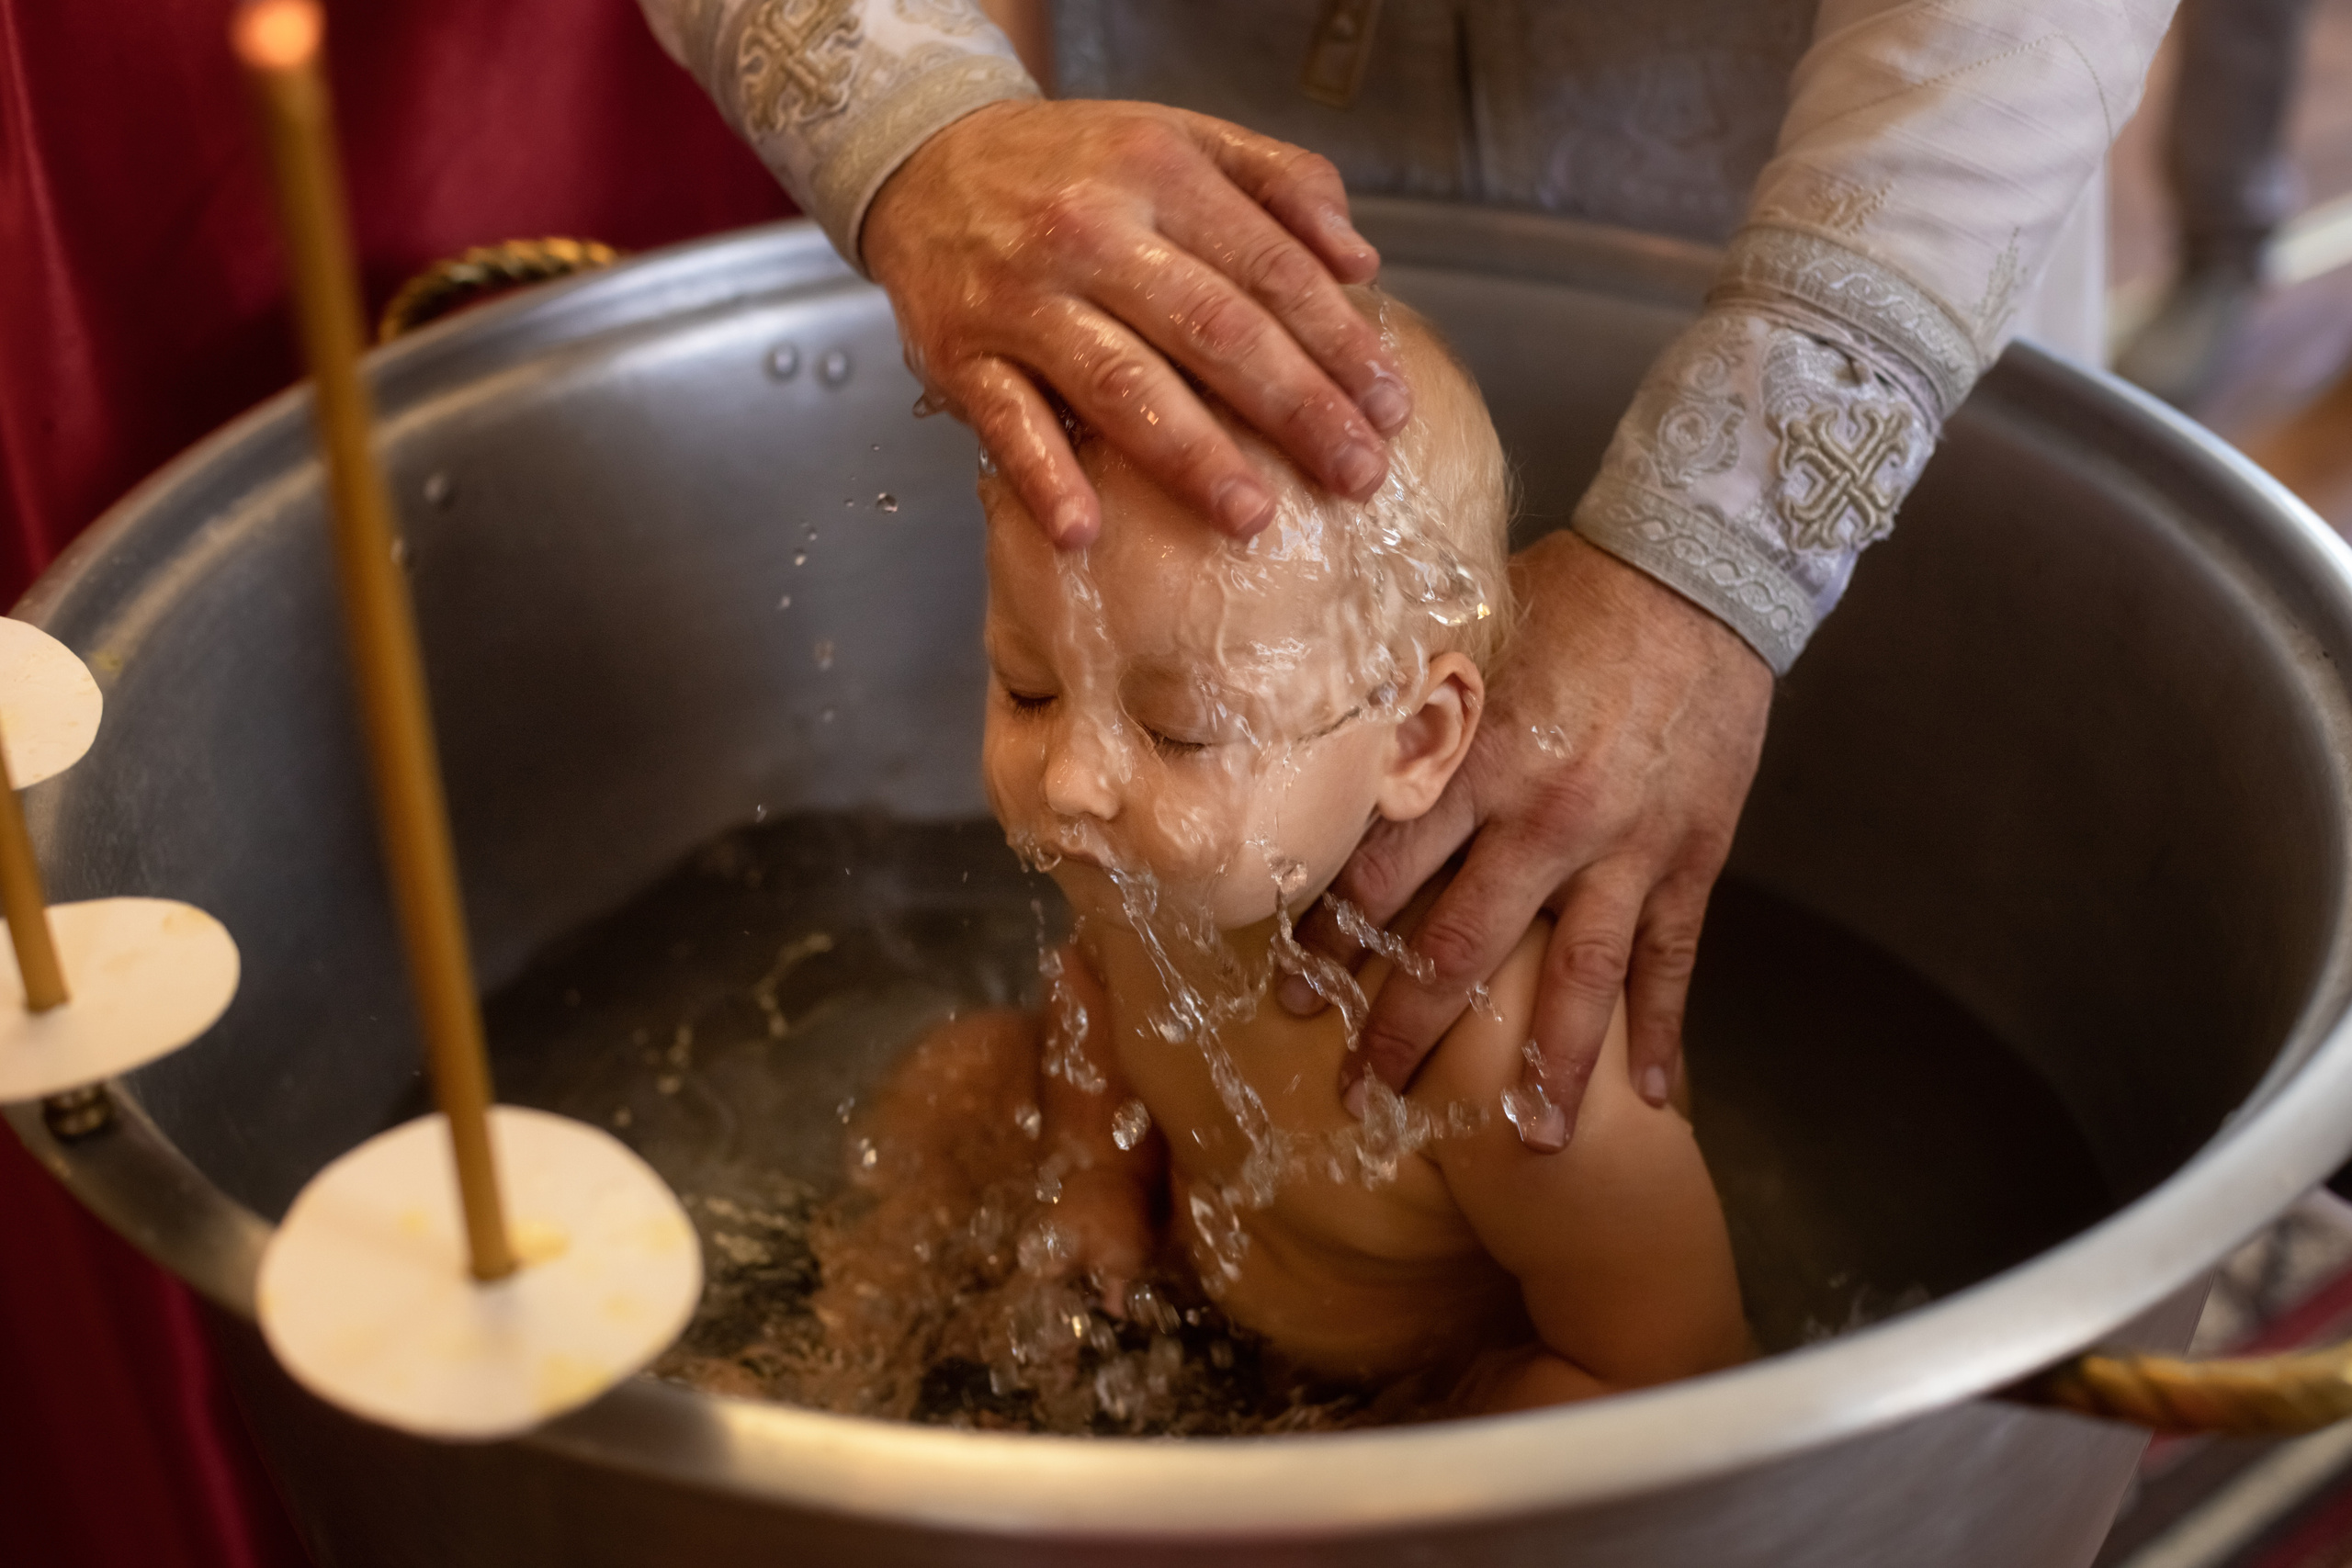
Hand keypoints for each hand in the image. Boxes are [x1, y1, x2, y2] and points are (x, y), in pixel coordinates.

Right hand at [861, 99, 1410, 546]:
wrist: (924, 158)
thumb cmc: (1074, 166)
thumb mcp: (1181, 137)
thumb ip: (1281, 182)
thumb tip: (1360, 261)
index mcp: (1159, 173)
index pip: (1270, 268)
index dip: (1338, 342)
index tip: (1390, 406)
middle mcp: (1090, 231)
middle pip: (1212, 328)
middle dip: (1295, 407)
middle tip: (1357, 474)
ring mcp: (1020, 298)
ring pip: (1119, 380)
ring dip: (1190, 454)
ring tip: (1252, 515)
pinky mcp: (959, 353)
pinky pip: (1005, 422)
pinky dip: (1044, 477)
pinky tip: (1085, 530)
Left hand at [1288, 533, 1772, 1148]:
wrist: (1702, 564)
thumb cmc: (1573, 592)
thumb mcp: (1470, 638)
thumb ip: (1410, 710)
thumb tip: (1327, 748)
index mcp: (1478, 759)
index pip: (1382, 874)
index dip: (1329, 941)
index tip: (1289, 993)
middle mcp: (1548, 816)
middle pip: (1461, 948)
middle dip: (1403, 1029)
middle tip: (1358, 1092)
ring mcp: (1628, 844)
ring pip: (1578, 979)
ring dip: (1545, 1067)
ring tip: (1524, 1145)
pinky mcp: (1693, 853)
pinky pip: (1676, 957)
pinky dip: (1662, 1028)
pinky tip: (1648, 1097)